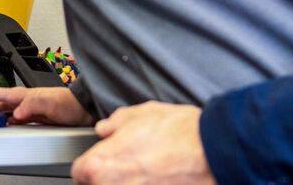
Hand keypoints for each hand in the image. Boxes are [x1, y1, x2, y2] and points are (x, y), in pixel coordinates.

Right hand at [0, 86, 94, 125]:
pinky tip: (6, 125)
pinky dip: (8, 121)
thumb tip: (16, 112)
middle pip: (3, 103)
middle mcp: (28, 100)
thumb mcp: (51, 102)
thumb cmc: (71, 103)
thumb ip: (32, 104)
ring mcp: (32, 109)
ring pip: (8, 110)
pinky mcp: (38, 118)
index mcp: (29, 94)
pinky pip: (17, 119)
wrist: (86, 110)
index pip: (4, 93)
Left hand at [71, 102, 211, 183]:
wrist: (214, 151)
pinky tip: (160, 179)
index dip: (91, 164)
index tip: (103, 161)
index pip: (79, 173)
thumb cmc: (179, 133)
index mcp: (98, 166)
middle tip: (131, 165)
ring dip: (129, 183)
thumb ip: (113, 124)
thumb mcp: (139, 114)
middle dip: (111, 177)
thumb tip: (106, 130)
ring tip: (149, 172)